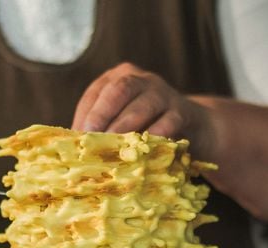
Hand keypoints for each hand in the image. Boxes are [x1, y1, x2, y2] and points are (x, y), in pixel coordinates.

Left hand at [71, 62, 214, 152]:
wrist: (194, 127)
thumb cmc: (146, 127)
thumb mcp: (122, 121)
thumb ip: (101, 129)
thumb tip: (73, 150)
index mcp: (120, 77)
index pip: (96, 92)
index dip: (85, 115)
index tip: (74, 137)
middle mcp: (142, 79)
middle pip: (119, 90)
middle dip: (102, 114)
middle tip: (90, 138)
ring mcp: (164, 93)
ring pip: (142, 105)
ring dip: (125, 128)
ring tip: (112, 148)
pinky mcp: (183, 111)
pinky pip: (168, 123)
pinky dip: (154, 137)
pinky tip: (143, 150)